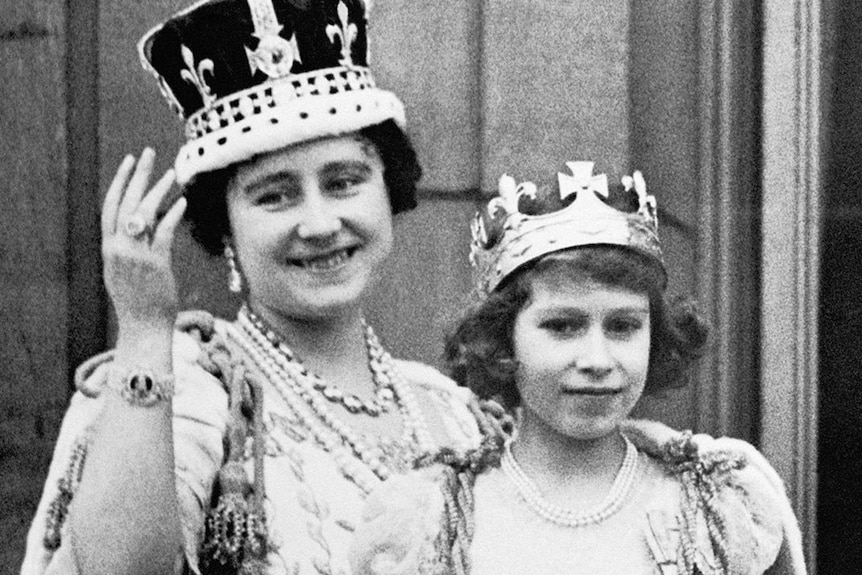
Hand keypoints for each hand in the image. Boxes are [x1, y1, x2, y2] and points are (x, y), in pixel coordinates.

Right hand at [101, 148, 186, 330]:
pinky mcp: (155, 265)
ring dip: (158, 191)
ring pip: (143, 214)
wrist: (142, 327)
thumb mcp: (122, 270)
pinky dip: (172, 215)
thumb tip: (137, 224)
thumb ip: (126, 247)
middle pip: (125, 203)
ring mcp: (135, 256)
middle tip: (148, 153)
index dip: (120, 182)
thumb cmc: (138, 300)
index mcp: (109, 249)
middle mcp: (118, 249)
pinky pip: (164, 233)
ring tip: (171, 174)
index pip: (110, 207)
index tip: (129, 161)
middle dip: (137, 175)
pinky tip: (182, 202)